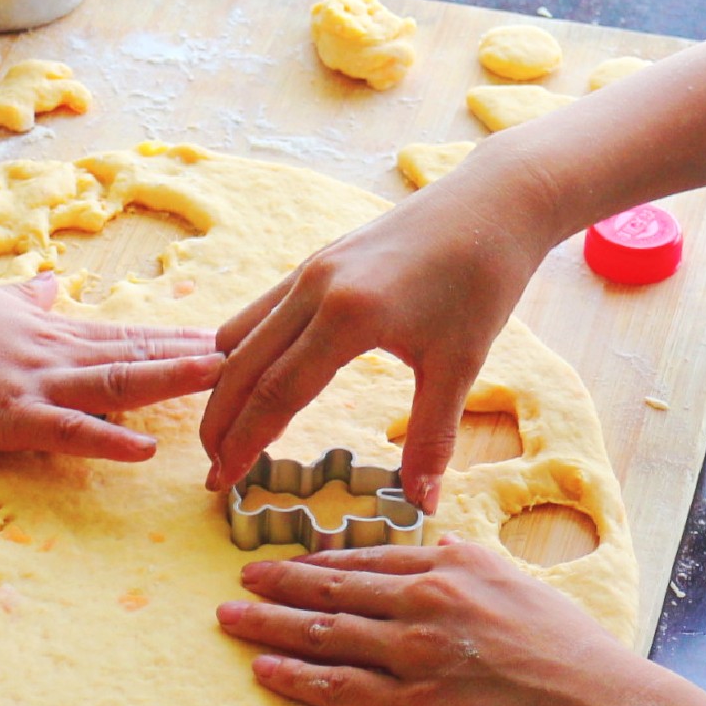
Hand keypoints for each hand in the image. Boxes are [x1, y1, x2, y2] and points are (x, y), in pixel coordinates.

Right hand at [0, 273, 225, 459]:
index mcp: (54, 333)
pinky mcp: (9, 416)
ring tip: (220, 378)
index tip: (226, 341)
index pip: (128, 337)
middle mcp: (57, 355)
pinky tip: (143, 449)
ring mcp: (37, 384)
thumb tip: (56, 282)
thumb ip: (31, 297)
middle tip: (252, 358)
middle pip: (138, 356)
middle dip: (195, 360)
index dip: (178, 341)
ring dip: (170, 381)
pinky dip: (107, 440)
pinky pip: (67, 430)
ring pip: (116, 383)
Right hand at [200, 164, 559, 508]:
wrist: (493, 201)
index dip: (245, 444)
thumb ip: (431, 437)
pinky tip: (248, 377)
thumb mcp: (461, 364)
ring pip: (242, 335)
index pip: (276, 393)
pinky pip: (261, 312)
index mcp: (347, 317)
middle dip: (219, 423)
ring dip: (224, 387)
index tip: (222, 482)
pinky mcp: (316, 261)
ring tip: (224, 432)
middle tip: (211, 471)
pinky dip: (242, 351)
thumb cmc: (483, 279)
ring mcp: (310, 270)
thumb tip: (423, 504)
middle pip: (242, 366)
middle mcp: (313, 289)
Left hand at [216, 539, 646, 705]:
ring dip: (269, 625)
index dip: (320, 560)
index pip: (368, 559)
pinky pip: (338, 688)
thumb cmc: (574, 651)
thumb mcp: (521, 582)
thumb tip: (440, 546)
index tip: (288, 560)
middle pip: (332, 589)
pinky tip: (262, 670)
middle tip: (239, 579)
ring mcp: (414, 653)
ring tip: (229, 619)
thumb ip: (472, 564)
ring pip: (323, 633)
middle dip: (278, 583)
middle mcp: (425, 600)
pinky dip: (294, 676)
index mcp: (452, 564)